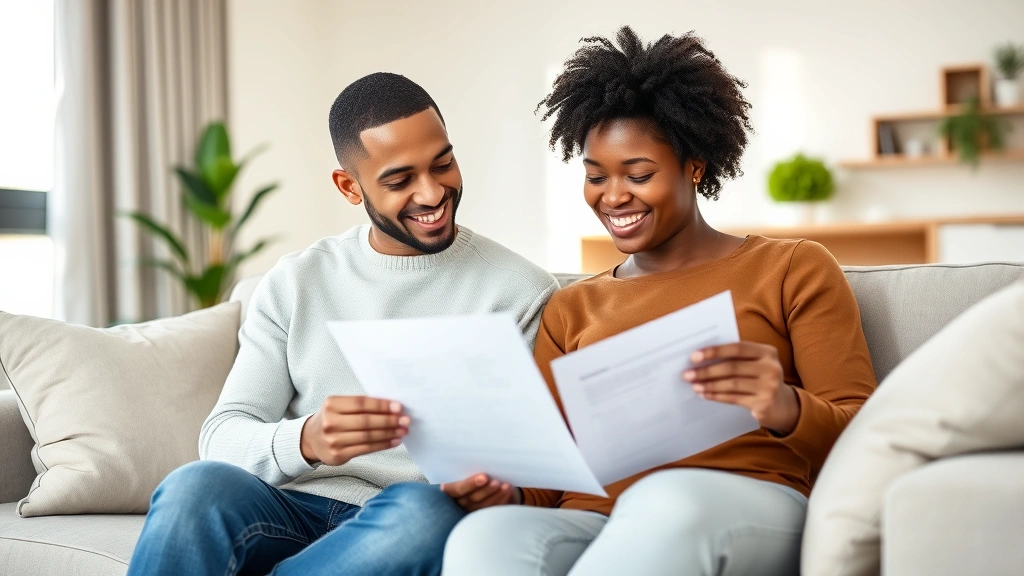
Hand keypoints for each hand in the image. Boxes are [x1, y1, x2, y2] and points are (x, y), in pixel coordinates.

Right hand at [300, 396, 409, 465]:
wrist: (310, 440)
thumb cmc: (331, 419)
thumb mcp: (339, 406)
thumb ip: (360, 406)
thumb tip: (391, 407)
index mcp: (331, 405)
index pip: (361, 403)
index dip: (381, 405)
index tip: (398, 407)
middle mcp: (330, 422)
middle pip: (366, 421)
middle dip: (389, 421)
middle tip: (405, 420)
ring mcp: (333, 441)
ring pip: (368, 437)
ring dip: (389, 433)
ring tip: (403, 430)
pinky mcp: (339, 455)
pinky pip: (366, 449)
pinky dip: (383, 445)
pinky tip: (394, 441)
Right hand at [441, 474, 520, 511]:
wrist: (479, 481)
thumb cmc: (470, 470)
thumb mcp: (466, 468)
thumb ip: (469, 468)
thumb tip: (481, 459)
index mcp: (448, 490)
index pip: (456, 489)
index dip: (470, 484)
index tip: (484, 477)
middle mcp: (458, 502)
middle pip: (470, 499)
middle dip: (485, 490)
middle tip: (496, 482)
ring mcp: (470, 510)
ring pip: (482, 506)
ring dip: (495, 495)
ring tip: (506, 486)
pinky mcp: (482, 514)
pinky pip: (491, 510)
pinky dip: (501, 500)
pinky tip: (507, 491)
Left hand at [683, 342, 799, 434]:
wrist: (783, 405)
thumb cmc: (760, 378)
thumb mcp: (755, 363)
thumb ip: (736, 358)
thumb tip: (701, 358)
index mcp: (768, 352)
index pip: (737, 348)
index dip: (714, 351)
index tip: (694, 356)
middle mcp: (771, 368)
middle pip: (732, 367)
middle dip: (706, 371)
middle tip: (687, 374)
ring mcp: (769, 387)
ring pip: (732, 384)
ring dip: (709, 385)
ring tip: (694, 386)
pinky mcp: (764, 404)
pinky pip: (734, 398)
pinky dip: (717, 396)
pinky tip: (705, 395)